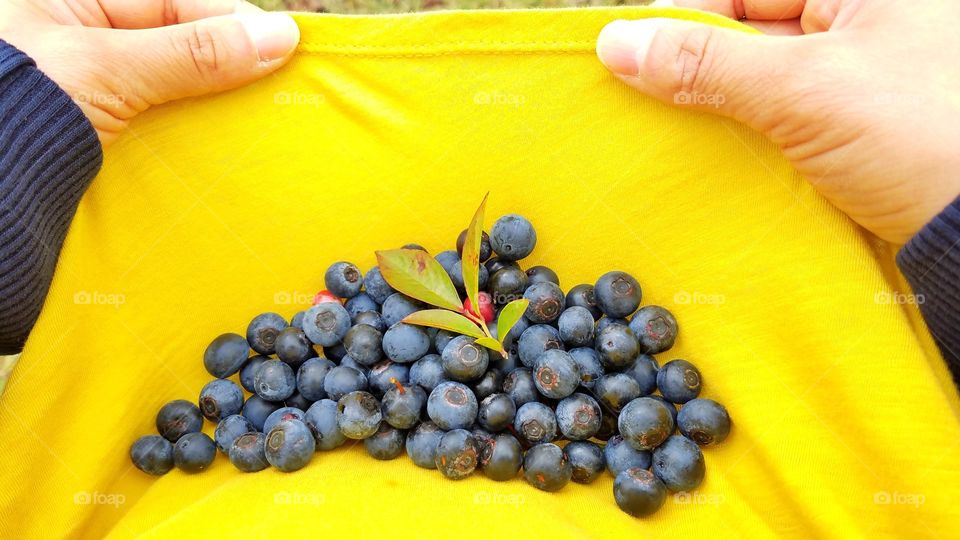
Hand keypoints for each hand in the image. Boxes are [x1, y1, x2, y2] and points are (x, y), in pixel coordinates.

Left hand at [0, 0, 299, 144]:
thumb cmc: (21, 108)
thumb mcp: (108, 68)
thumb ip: (193, 52)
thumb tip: (279, 35)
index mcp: (71, 0)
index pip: (173, 1)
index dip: (232, 21)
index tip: (285, 47)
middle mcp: (80, 35)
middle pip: (178, 41)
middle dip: (227, 65)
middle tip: (278, 87)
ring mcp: (89, 86)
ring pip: (174, 84)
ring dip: (213, 104)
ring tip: (258, 121)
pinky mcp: (98, 131)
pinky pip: (158, 121)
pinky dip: (190, 133)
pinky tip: (221, 144)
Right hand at [596, 0, 959, 243]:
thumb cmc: (920, 136)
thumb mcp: (804, 90)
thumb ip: (707, 63)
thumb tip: (619, 43)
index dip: (686, 19)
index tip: (631, 58)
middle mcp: (867, 23)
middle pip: (754, 33)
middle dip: (700, 69)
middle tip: (646, 102)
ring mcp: (866, 77)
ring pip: (766, 80)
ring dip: (721, 109)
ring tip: (673, 137)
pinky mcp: (860, 128)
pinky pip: (787, 119)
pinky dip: (750, 137)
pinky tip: (716, 159)